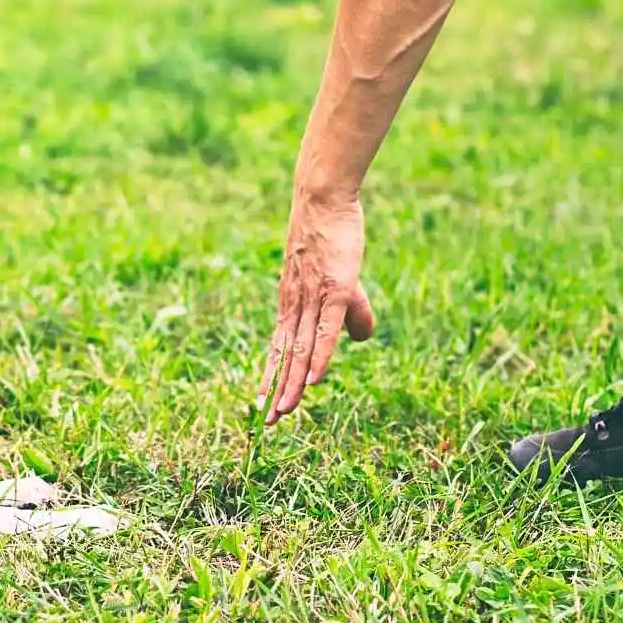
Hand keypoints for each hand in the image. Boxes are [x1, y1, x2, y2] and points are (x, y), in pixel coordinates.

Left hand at [257, 193, 377, 423]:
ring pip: (301, 349)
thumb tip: (361, 339)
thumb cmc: (331, 236)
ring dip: (293, 382)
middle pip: (285, 355)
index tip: (262, 404)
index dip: (271, 377)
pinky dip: (319, 356)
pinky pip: (326, 330)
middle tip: (265, 423)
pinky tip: (315, 380)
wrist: (323, 199)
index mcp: (291, 304)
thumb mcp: (341, 280)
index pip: (279, 348)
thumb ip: (352, 312)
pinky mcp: (335, 289)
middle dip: (276, 390)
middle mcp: (295, 305)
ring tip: (284, 411)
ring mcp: (314, 298)